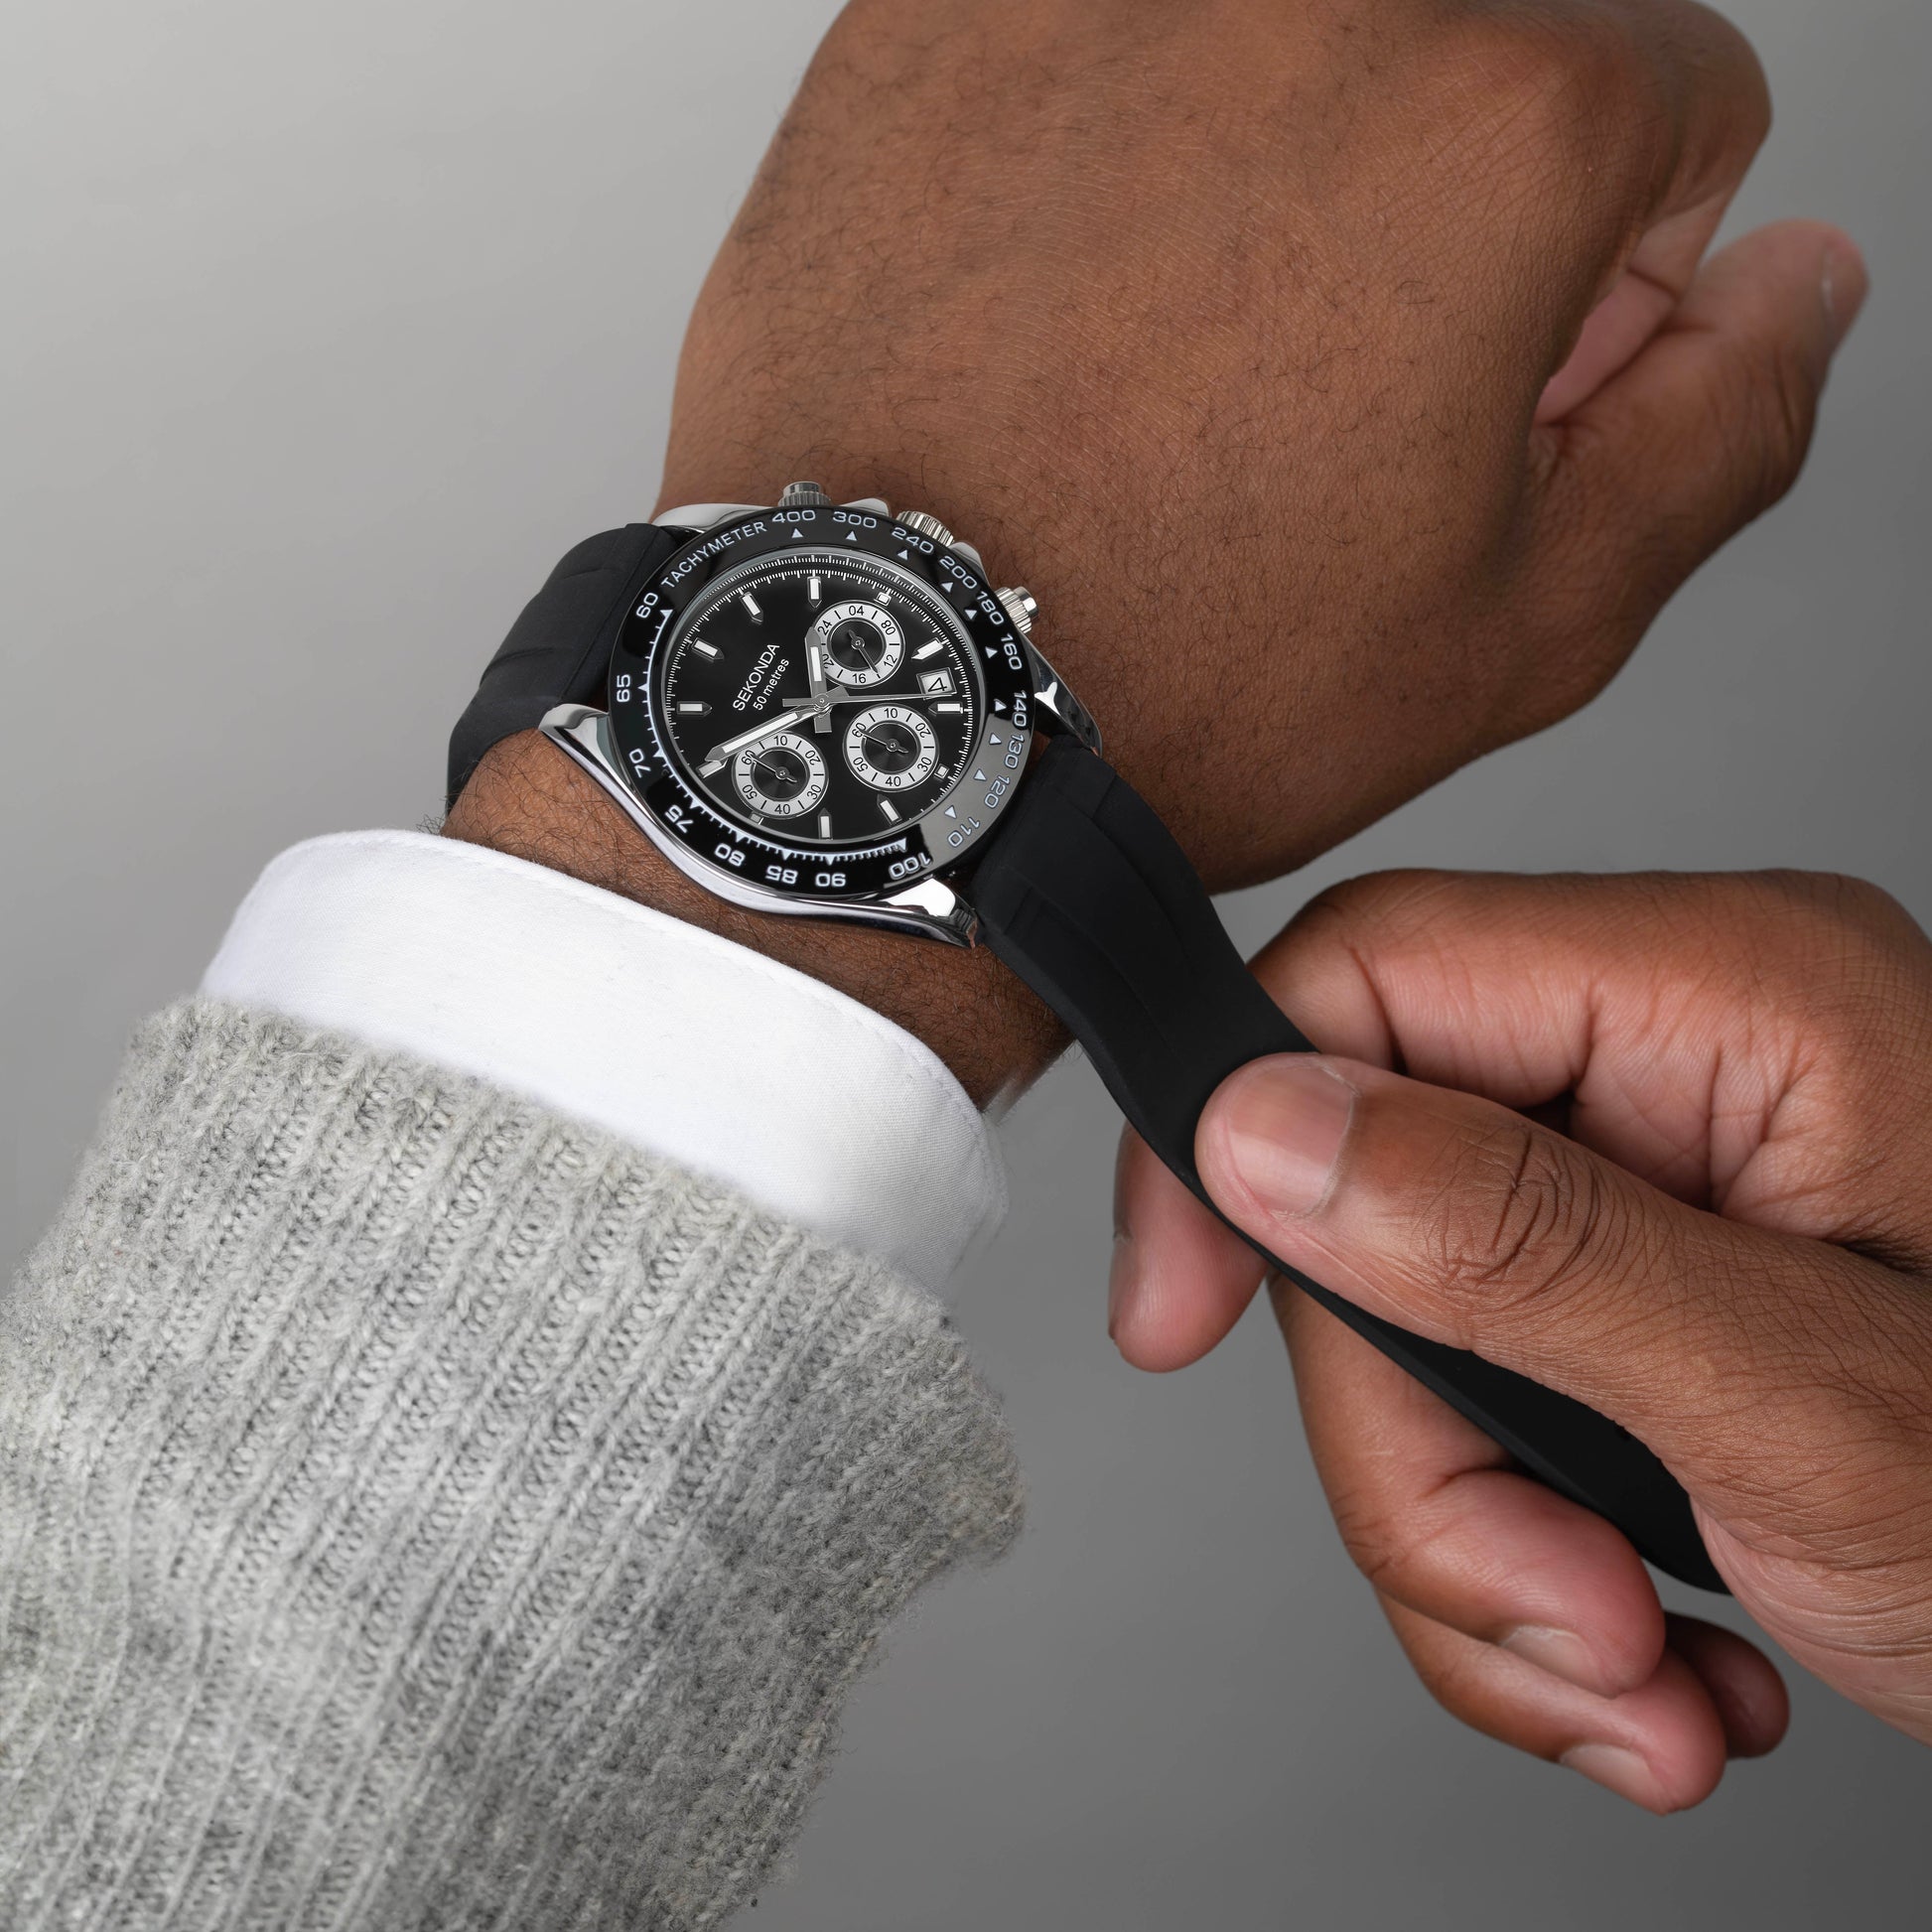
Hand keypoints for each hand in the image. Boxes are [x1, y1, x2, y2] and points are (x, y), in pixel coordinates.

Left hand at [452, 0, 1864, 1097]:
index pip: (1678, 101)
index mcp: (1504, 125)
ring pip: (1287, 48)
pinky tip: (1063, 300)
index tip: (1493, 383)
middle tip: (1313, 397)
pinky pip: (1099, 45)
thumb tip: (1789, 287)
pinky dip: (1106, 144)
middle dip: (1451, 207)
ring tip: (1171, 360)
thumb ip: (1723, 423)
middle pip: (1482, 56)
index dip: (1606, 277)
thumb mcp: (1527, 625)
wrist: (882, 699)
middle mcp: (1311, 3)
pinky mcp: (933, 19)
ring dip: (1275, 167)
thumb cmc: (1170, 683)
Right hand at [1111, 871, 1931, 1809]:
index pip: (1367, 974)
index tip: (1178, 1326)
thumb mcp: (1805, 1404)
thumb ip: (1517, 1246)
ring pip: (1413, 1339)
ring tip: (1643, 1683)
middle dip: (1425, 1455)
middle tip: (1554, 1615)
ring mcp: (1661, 1185)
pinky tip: (1669, 1659)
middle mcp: (1680, 1063)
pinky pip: (1486, 1413)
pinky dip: (1536, 1579)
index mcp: (1727, 998)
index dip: (1234, 1133)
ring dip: (1487, 1554)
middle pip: (1372, 1202)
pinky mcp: (1644, 1296)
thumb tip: (1262, 1128)